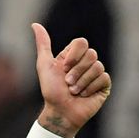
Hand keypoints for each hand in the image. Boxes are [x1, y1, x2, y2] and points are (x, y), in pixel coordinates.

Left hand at [32, 23, 110, 137]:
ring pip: (97, 67)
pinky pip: (104, 78)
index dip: (74, 55)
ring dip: (82, 82)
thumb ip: (43, 45)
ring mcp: (96, 74)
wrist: (60, 112)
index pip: (82, 42)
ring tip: (74, 91)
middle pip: (91, 54)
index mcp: (73, 56)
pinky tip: (83, 95)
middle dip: (77, 71)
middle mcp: (86, 63)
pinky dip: (90, 88)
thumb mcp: (44, 66)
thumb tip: (35, 25)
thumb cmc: (51, 91)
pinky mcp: (104, 85)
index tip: (64, 67)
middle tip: (67, 83)